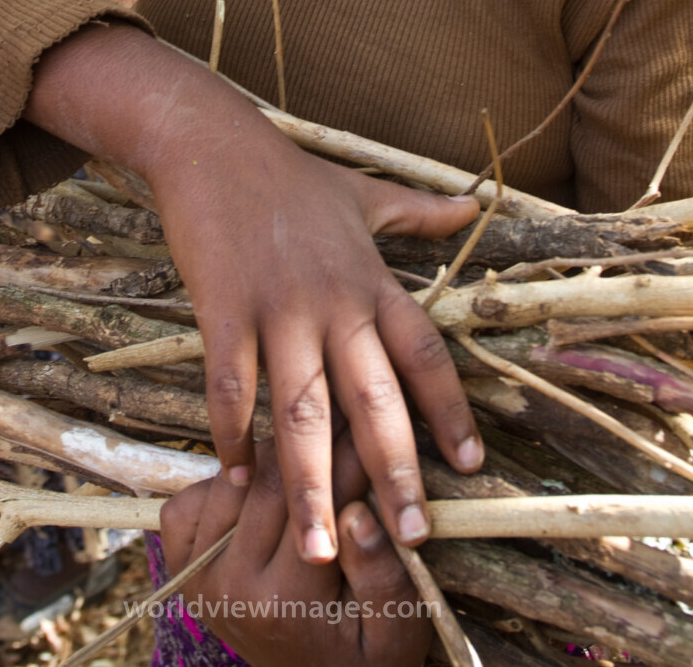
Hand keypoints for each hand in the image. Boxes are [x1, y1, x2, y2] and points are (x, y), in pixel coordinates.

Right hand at [26, 26, 482, 562]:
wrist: (213, 143)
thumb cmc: (290, 175)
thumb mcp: (364, 192)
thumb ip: (420, 212)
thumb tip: (479, 205)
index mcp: (371, 280)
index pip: (424, 356)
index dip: (450, 412)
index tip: (471, 468)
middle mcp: (333, 301)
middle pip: (373, 400)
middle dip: (394, 474)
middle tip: (411, 541)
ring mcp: (277, 308)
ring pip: (302, 411)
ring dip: (313, 484)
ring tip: (321, 549)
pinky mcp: (223, 309)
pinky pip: (231, 385)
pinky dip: (232, 434)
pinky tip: (238, 479)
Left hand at [161, 434, 431, 666]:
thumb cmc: (368, 654)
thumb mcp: (399, 628)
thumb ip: (382, 577)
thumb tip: (356, 515)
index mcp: (286, 602)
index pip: (317, 503)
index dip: (350, 454)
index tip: (371, 418)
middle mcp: (231, 588)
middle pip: (270, 481)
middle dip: (313, 440)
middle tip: (343, 406)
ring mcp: (199, 577)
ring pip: (232, 479)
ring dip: (271, 454)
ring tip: (310, 437)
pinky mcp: (181, 568)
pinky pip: (190, 499)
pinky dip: (223, 482)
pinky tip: (260, 484)